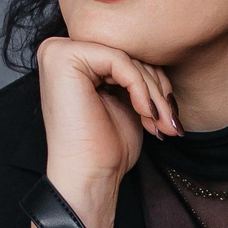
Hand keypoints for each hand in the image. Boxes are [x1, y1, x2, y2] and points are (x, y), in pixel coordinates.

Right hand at [31, 33, 179, 227]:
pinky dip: (141, 90)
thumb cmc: (105, 146)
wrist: (89, 176)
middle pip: (127, 54)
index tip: (169, 113)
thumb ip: (136, 74)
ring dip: (154, 94)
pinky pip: (120, 62)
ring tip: (161, 123)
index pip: (125, 56)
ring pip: (127, 58)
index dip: (153, 81)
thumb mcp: (127, 100)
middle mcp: (59, 50)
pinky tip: (146, 114)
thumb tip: (165, 55)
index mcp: (71, 59)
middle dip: (157, 88)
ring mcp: (58, 52)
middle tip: (169, 121)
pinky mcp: (64, 58)